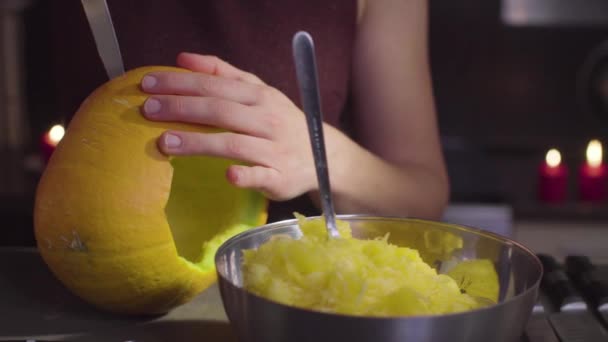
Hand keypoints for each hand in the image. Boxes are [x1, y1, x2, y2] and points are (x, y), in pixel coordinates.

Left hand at [140, 52, 320, 200]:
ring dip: (199, 142)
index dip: (181, 83)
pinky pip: (262, 175)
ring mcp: (274, 149)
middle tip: (147, 109)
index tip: (148, 83)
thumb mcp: (258, 90)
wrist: (322, 155)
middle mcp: (266, 119)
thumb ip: (222, 72)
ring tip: (165, 142)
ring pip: (234, 143)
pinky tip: (228, 175)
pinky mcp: (280, 177)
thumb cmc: (279, 122)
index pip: (215, 86)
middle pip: (220, 111)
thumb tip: (182, 58)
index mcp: (258, 96)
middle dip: (182, 108)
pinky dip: (246, 175)